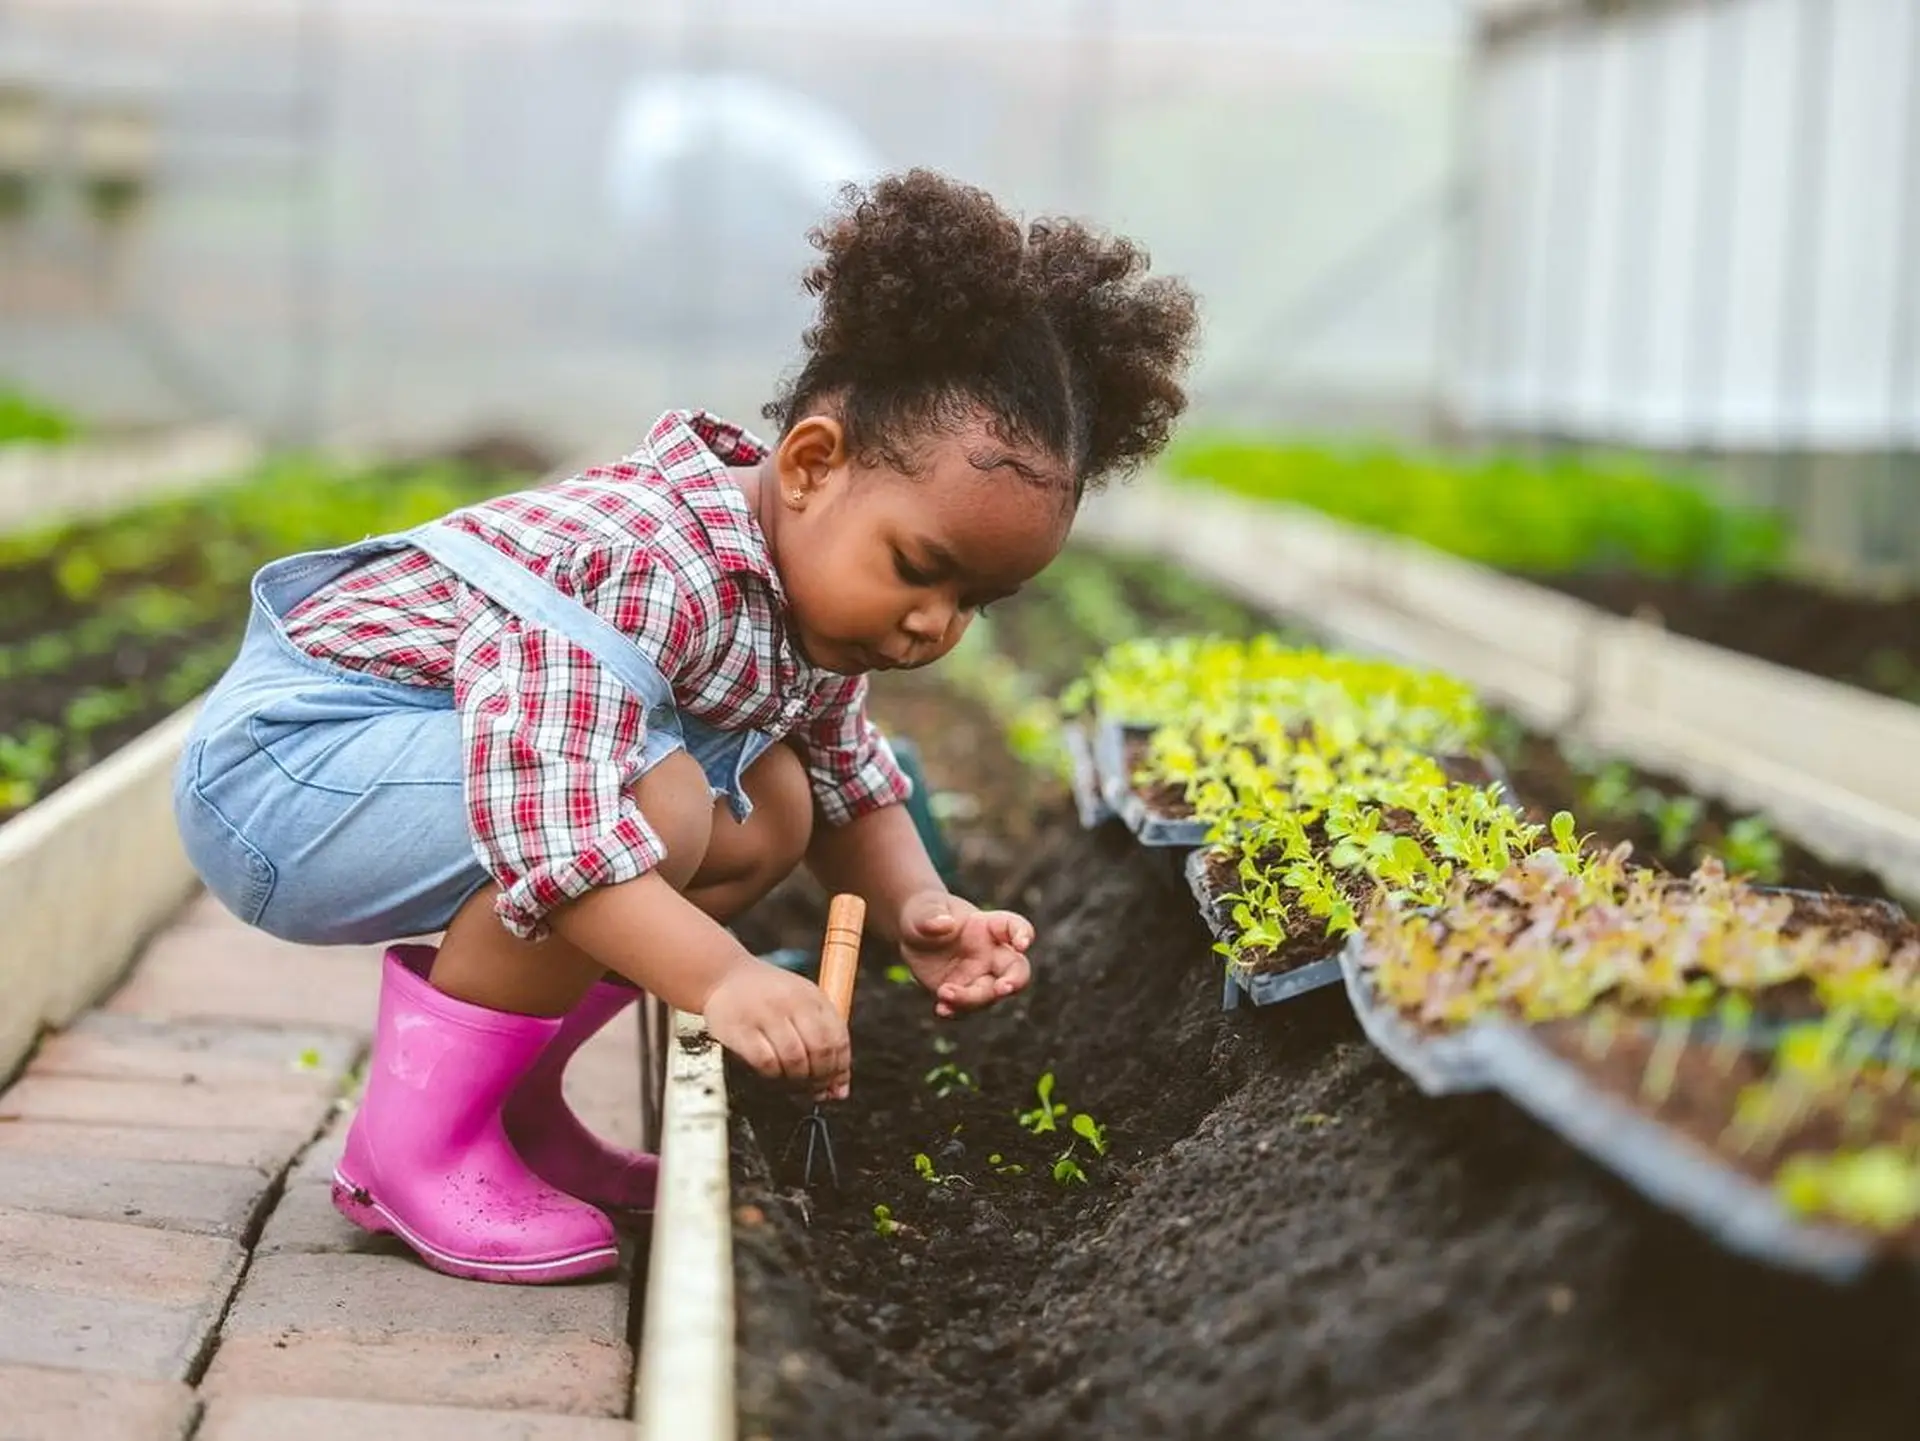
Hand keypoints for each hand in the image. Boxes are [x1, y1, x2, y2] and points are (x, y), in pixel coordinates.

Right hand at [702, 962, 850, 1100]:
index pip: (839, 1039)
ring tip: (792, 1083)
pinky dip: (773, 1076)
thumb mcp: (802, 1005)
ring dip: (797, 1080)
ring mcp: (766, 1014)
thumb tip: (840, 1090)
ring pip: (795, 1059)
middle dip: (820, 1078)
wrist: (723, 975)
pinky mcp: (740, 1029)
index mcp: (813, 997)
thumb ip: (824, 1042)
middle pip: (820, 1050)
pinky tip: (772, 1074)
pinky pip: (766, 1062)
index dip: (839, 1068)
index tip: (834, 1085)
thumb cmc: (766, 996)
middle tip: (813, 1089)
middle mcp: (792, 1002)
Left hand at [897, 891, 1033, 1017]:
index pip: (1015, 927)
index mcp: (989, 926)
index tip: (1022, 944)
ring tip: (943, 992)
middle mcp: (991, 954)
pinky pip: (966, 1008)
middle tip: (1003, 988)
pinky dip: (956, 1011)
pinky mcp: (963, 993)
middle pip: (1016, 969)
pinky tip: (941, 1009)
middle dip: (1015, 981)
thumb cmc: (925, 914)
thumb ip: (931, 915)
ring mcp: (979, 976)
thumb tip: (943, 924)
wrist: (912, 936)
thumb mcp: (923, 909)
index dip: (1024, 935)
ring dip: (971, 998)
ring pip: (989, 994)